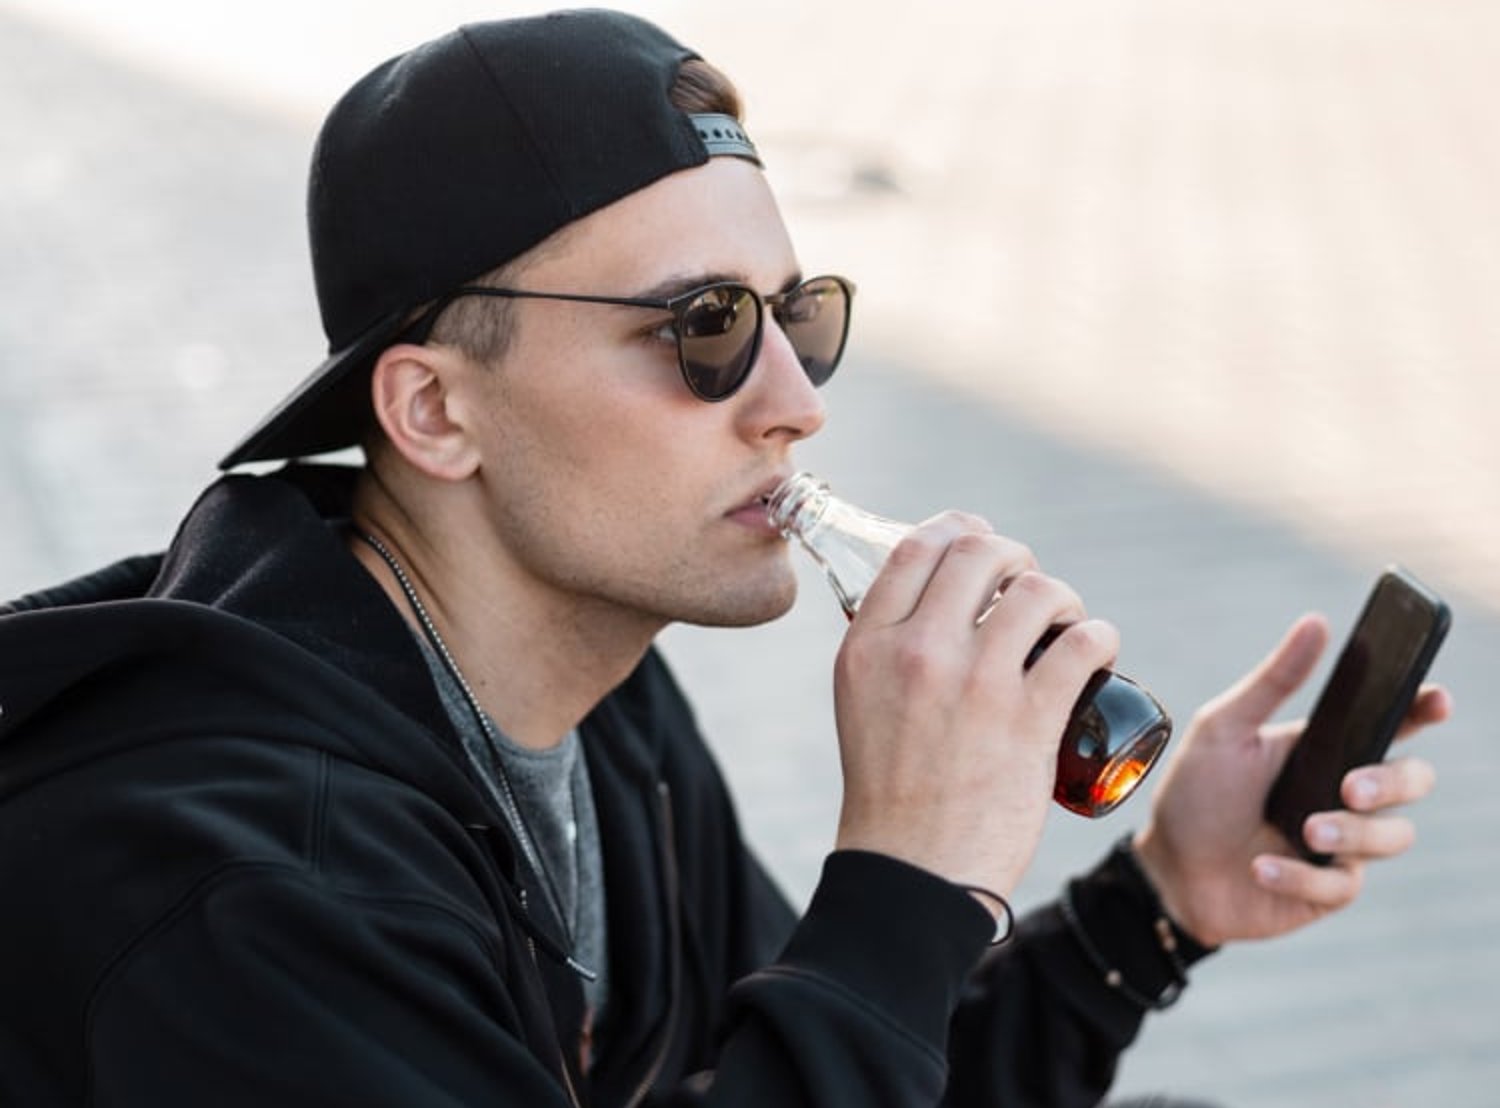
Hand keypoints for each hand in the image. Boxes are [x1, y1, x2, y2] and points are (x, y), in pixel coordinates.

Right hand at [831, 513, 1119, 899]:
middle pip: (980, 553)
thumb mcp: (860, 701)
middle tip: (1028, 588)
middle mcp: (917, 651)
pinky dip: (1102, 636)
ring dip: (1064, 597)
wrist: (912, 873)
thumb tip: (931, 603)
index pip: (916, 546)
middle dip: (1016, 558)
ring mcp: (976, 684)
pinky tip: (1100, 650)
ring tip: (1067, 625)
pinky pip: (1083, 643)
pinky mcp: (1029, 721)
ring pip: (1039, 590)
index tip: (982, 542)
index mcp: (868, 644)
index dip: (958, 529)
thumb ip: (886, 649)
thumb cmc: (891, 791)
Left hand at [1133, 614, 1449, 947]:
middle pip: (1413, 779)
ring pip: (1393, 836)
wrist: (1168, 868)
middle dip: (1393, 781)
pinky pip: (1342, 884)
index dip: (1423, 708)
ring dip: (1350, 832)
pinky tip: (1261, 867)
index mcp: (1326, 746)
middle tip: (1350, 786)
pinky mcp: (1328, 890)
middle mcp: (1345, 793)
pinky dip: (1300, 874)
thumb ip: (1274, 681)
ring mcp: (1343, 843)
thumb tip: (1317, 622)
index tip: (1435, 699)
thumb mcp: (1224, 728)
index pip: (1392, 721)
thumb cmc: (1196, 793)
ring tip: (1302, 828)